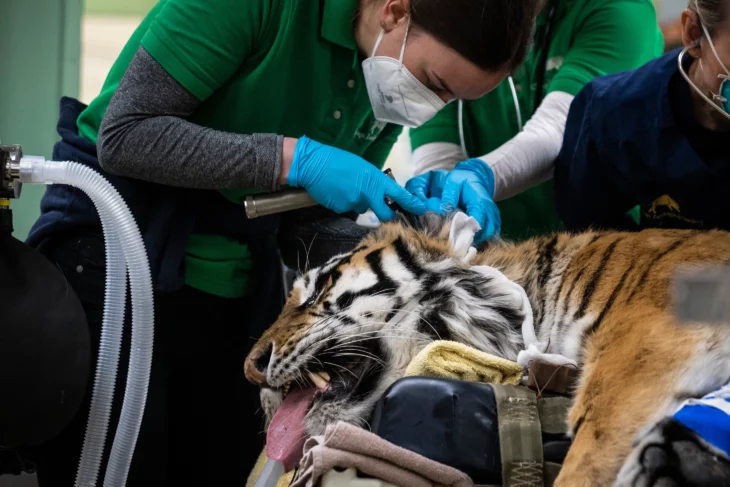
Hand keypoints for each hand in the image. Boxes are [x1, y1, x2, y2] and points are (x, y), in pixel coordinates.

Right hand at [286, 136, 424, 220]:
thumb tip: (378, 193)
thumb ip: (373, 182)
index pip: (399, 194)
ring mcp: (355, 203)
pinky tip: (336, 192)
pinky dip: (344, 203)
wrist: (313, 164)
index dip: (412, 204)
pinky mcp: (342, 209)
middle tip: (388, 215)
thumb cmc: (337, 160)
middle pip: (385, 214)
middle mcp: (368, 193)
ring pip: (363, 208)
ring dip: (358, 202)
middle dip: (388, 216)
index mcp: (376, 179)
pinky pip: (348, 209)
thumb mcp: (362, 167)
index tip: (422, 210)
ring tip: (345, 188)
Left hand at [407, 159, 499, 242]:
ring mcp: (494, 216)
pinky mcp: (494, 220)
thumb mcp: (453, 182)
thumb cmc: (463, 180)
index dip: (468, 232)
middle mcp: (490, 210)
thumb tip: (443, 210)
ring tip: (464, 245)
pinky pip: (493, 234)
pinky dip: (484, 239)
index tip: (457, 239)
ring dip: (479, 241)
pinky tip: (472, 242)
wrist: (476, 177)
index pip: (478, 221)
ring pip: (491, 235)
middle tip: (459, 245)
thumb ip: (449, 196)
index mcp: (480, 202)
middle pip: (487, 231)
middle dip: (474, 240)